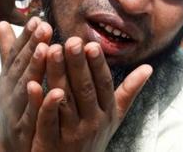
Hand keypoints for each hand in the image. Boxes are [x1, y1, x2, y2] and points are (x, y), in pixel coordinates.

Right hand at [0, 18, 51, 151]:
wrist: (11, 145)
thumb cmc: (15, 105)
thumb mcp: (9, 77)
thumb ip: (8, 51)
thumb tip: (2, 23)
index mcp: (8, 77)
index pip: (16, 52)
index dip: (25, 36)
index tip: (36, 18)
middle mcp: (10, 90)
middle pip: (21, 65)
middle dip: (31, 44)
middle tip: (44, 25)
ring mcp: (16, 108)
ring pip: (25, 85)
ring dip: (34, 67)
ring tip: (46, 49)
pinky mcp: (25, 127)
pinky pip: (34, 114)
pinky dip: (42, 102)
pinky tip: (56, 91)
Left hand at [31, 37, 152, 151]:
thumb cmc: (92, 137)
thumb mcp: (114, 117)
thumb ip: (128, 91)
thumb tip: (149, 67)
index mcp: (106, 113)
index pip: (103, 85)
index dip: (97, 65)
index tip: (91, 44)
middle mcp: (92, 123)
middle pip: (84, 89)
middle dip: (77, 64)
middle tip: (71, 41)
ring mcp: (72, 133)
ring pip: (65, 100)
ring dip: (58, 75)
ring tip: (50, 51)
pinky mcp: (52, 142)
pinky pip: (47, 119)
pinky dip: (41, 102)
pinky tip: (33, 84)